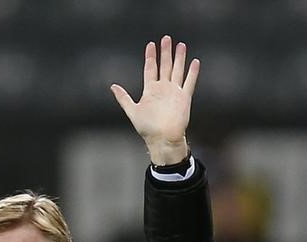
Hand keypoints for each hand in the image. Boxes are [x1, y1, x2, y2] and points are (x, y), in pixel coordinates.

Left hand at [110, 36, 199, 164]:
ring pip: (177, 70)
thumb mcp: (132, 111)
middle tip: (166, 38)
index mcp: (150, 91)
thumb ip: (123, 98)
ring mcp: (174, 92)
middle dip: (165, 52)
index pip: (150, 69)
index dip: (150, 57)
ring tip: (180, 45)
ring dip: (179, 58)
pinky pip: (189, 82)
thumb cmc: (147, 128)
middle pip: (164, 66)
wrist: (162, 139)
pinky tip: (194, 62)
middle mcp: (163, 89)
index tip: (150, 44)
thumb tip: (112, 86)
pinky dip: (192, 72)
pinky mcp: (184, 98)